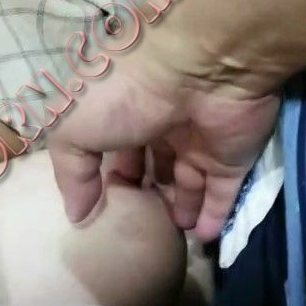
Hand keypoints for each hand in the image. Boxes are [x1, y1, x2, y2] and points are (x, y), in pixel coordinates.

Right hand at [49, 44, 278, 240]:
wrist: (199, 67)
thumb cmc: (123, 93)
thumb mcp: (73, 131)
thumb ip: (72, 175)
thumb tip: (76, 215)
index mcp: (125, 107)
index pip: (119, 147)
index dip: (115, 175)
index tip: (109, 207)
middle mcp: (163, 121)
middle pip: (157, 165)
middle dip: (150, 193)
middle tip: (143, 228)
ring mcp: (201, 138)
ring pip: (191, 181)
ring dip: (182, 208)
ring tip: (173, 238)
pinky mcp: (233, 155)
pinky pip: (224, 191)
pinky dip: (216, 215)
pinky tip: (204, 238)